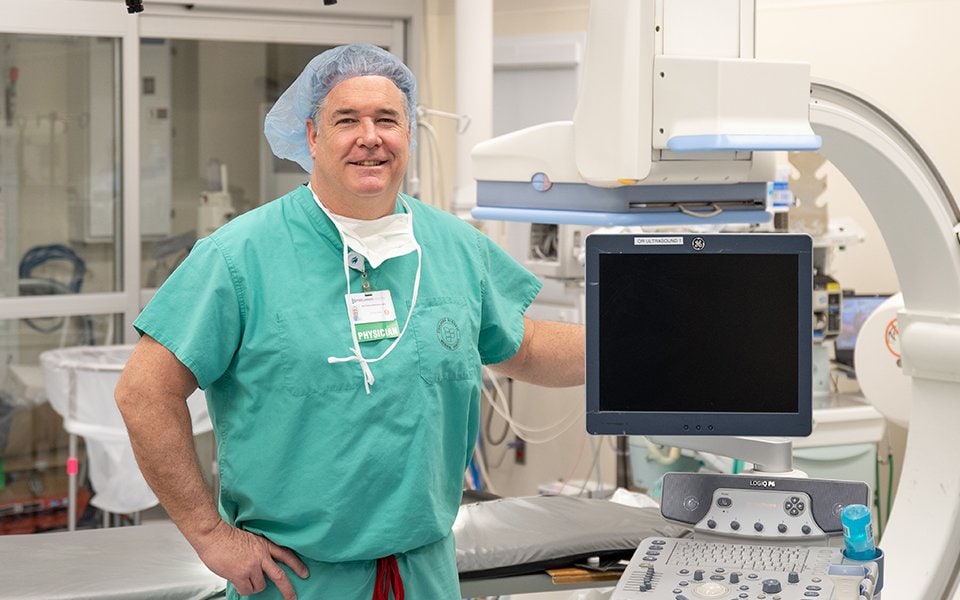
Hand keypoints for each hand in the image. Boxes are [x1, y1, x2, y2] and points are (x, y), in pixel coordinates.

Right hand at [194, 519, 309, 598]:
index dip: (297, 565)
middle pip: (280, 575)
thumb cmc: (226, 536)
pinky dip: (244, 589)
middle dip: (288, 589)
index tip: (304, 573)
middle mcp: (261, 556)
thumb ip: (258, 552)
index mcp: (264, 545)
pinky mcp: (241, 574)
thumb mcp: (250, 539)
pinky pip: (248, 590)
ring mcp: (252, 566)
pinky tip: (238, 581)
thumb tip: (260, 567)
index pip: (286, 555)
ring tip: (244, 578)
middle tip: (293, 598)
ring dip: (254, 586)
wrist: (213, 534)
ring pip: (261, 586)